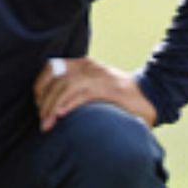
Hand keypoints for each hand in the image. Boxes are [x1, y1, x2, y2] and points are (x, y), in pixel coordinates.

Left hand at [33, 56, 157, 131]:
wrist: (151, 96)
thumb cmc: (119, 97)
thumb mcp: (94, 87)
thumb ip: (77, 91)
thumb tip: (54, 109)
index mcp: (84, 64)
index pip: (52, 67)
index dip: (40, 85)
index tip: (37, 103)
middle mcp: (89, 67)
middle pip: (57, 80)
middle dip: (44, 101)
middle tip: (42, 120)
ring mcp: (99, 76)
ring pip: (66, 87)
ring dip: (53, 107)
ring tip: (48, 124)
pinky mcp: (109, 89)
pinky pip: (83, 94)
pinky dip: (69, 104)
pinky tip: (62, 116)